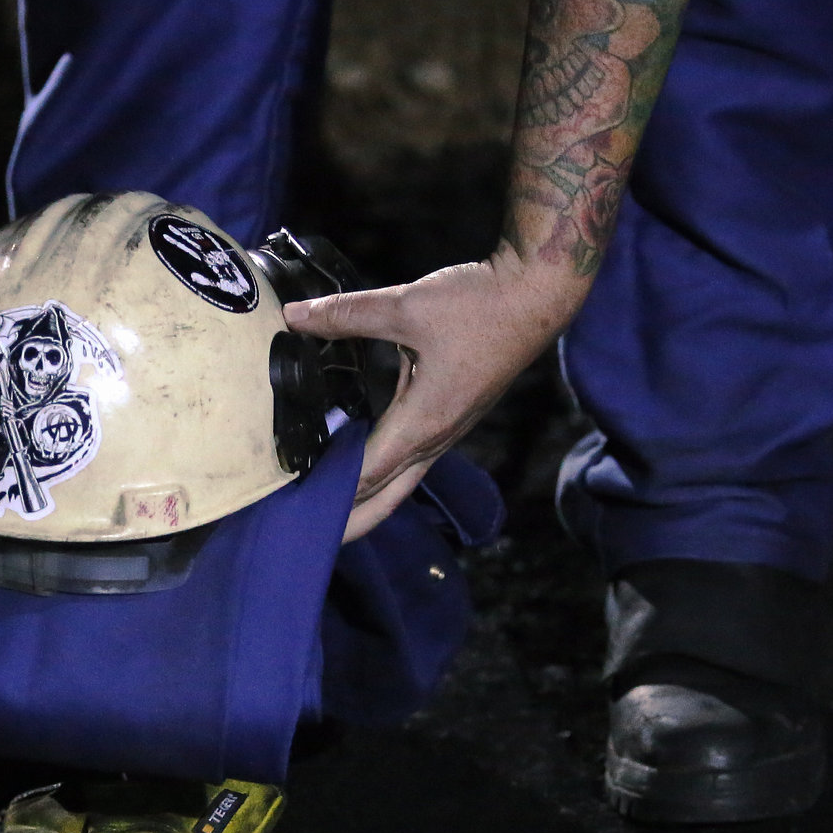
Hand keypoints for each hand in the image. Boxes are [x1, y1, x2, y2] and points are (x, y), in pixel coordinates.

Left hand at [284, 242, 587, 540]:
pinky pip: (415, 455)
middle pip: (388, 496)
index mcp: (424, 421)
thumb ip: (347, 314)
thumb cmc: (481, 305)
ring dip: (368, 497)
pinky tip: (364, 459)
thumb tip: (296, 315)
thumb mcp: (406, 305)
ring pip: (403, 478)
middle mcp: (437, 435)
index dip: (330, 494)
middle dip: (352, 521)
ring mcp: (449, 428)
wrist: (536, 295)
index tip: (296, 508)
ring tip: (329, 507)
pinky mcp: (454, 414)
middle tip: (312, 537)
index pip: (367, 474)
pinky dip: (385, 469)